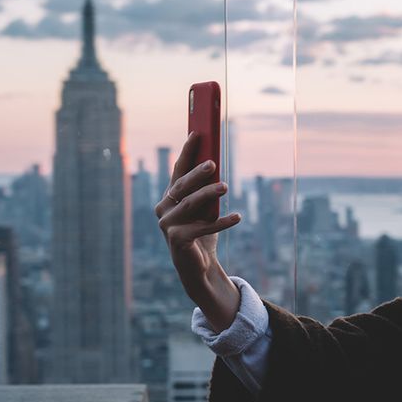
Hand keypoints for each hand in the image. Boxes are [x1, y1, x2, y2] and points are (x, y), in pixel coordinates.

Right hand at [155, 131, 240, 304]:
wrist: (198, 267)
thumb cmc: (202, 233)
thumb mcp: (205, 210)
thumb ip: (206, 191)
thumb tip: (217, 166)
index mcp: (169, 198)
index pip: (177, 171)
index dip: (186, 152)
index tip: (196, 134)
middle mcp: (164, 209)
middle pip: (182, 186)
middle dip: (197, 173)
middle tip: (213, 163)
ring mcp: (167, 225)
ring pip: (191, 204)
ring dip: (209, 194)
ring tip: (225, 187)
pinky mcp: (178, 240)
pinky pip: (203, 228)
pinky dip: (222, 222)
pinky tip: (237, 217)